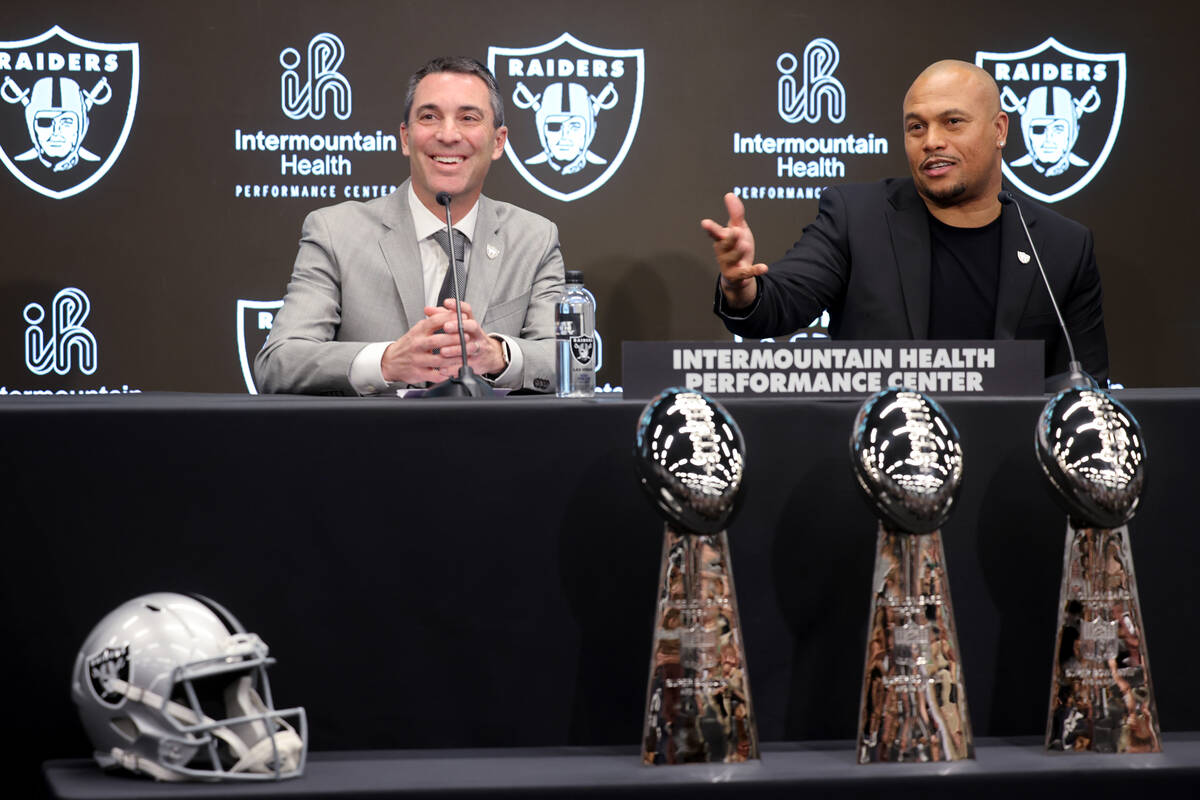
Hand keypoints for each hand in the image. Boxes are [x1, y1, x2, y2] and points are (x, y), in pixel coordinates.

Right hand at [379, 308, 463, 384]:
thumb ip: (434, 322)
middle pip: (438, 340)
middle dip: (456, 339)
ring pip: (440, 359)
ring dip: (456, 357)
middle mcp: (418, 344)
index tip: (463, 319)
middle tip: (469, 338)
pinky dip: (447, 373)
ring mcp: (418, 360)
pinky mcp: (419, 373)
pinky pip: (436, 375)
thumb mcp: (418, 330)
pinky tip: (455, 370)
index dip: (450, 319)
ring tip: (467, 354)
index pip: (435, 321)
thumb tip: (452, 313)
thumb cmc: (408, 345)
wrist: (390, 361)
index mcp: (419, 331)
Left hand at [428, 299, 507, 375]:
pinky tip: (443, 368)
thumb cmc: (471, 339)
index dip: (458, 306)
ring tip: (443, 351)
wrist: (489, 356)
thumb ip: (443, 317)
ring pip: (469, 348)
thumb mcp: (460, 326)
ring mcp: (478, 348)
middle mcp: (476, 334)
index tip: (447, 303)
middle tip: (446, 327)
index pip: (467, 311)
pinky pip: (465, 366)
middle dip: (459, 326)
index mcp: (471, 324)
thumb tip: (428, 310)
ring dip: (455, 349)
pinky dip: (453, 368)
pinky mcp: (476, 363)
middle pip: (472, 326)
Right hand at [700, 192, 767, 308]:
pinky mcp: (737, 275)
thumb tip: (729, 195)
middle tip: (736, 231)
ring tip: (745, 245)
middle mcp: (723, 252)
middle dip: (729, 238)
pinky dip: (755, 270)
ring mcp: (728, 264)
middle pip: (724, 244)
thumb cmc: (736, 248)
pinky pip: (746, 273)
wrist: (739, 274)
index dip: (710, 228)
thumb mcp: (738, 229)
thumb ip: (735, 214)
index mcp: (722, 239)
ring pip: (732, 258)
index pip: (715, 232)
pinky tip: (764, 268)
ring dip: (738, 252)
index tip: (705, 223)